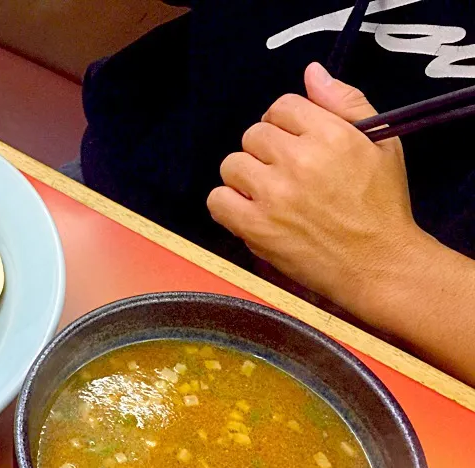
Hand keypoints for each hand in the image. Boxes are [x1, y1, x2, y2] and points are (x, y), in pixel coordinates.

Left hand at [207, 62, 434, 314]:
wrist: (378, 264)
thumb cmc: (382, 205)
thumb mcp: (380, 142)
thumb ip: (345, 102)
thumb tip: (311, 72)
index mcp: (330, 135)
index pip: (282, 106)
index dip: (285, 123)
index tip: (294, 143)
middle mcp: (298, 161)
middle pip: (254, 134)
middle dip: (266, 151)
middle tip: (285, 173)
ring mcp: (273, 195)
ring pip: (231, 164)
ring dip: (244, 176)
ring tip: (268, 193)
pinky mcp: (256, 228)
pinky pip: (217, 200)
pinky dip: (227, 204)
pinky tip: (249, 210)